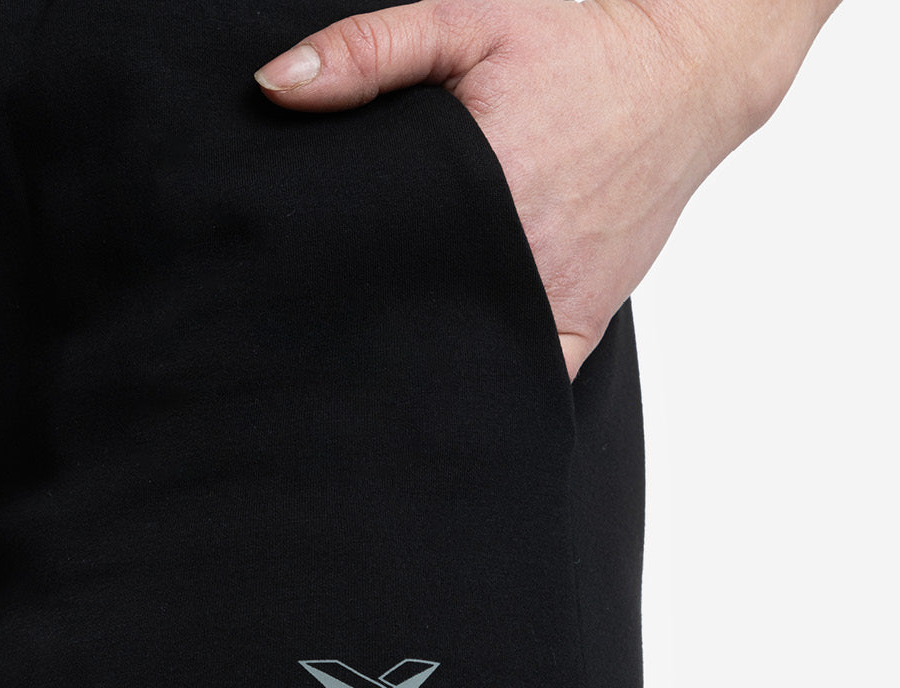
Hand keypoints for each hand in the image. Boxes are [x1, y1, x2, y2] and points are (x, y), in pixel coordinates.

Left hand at [253, 0, 759, 381]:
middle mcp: (519, 258)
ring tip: (391, 345)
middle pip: (417, 321)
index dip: (333, 285)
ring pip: (471, 362)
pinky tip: (458, 371)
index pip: (380, 265)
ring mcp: (554, 301)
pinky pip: (530, 376)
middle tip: (337, 319)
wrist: (683, 80)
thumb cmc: (576, 52)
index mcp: (484, 188)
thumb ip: (369, 51)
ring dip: (430, 361)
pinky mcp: (583, 322)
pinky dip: (494, 381)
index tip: (300, 291)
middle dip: (373, 326)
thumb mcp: (469, 22)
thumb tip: (275, 88)